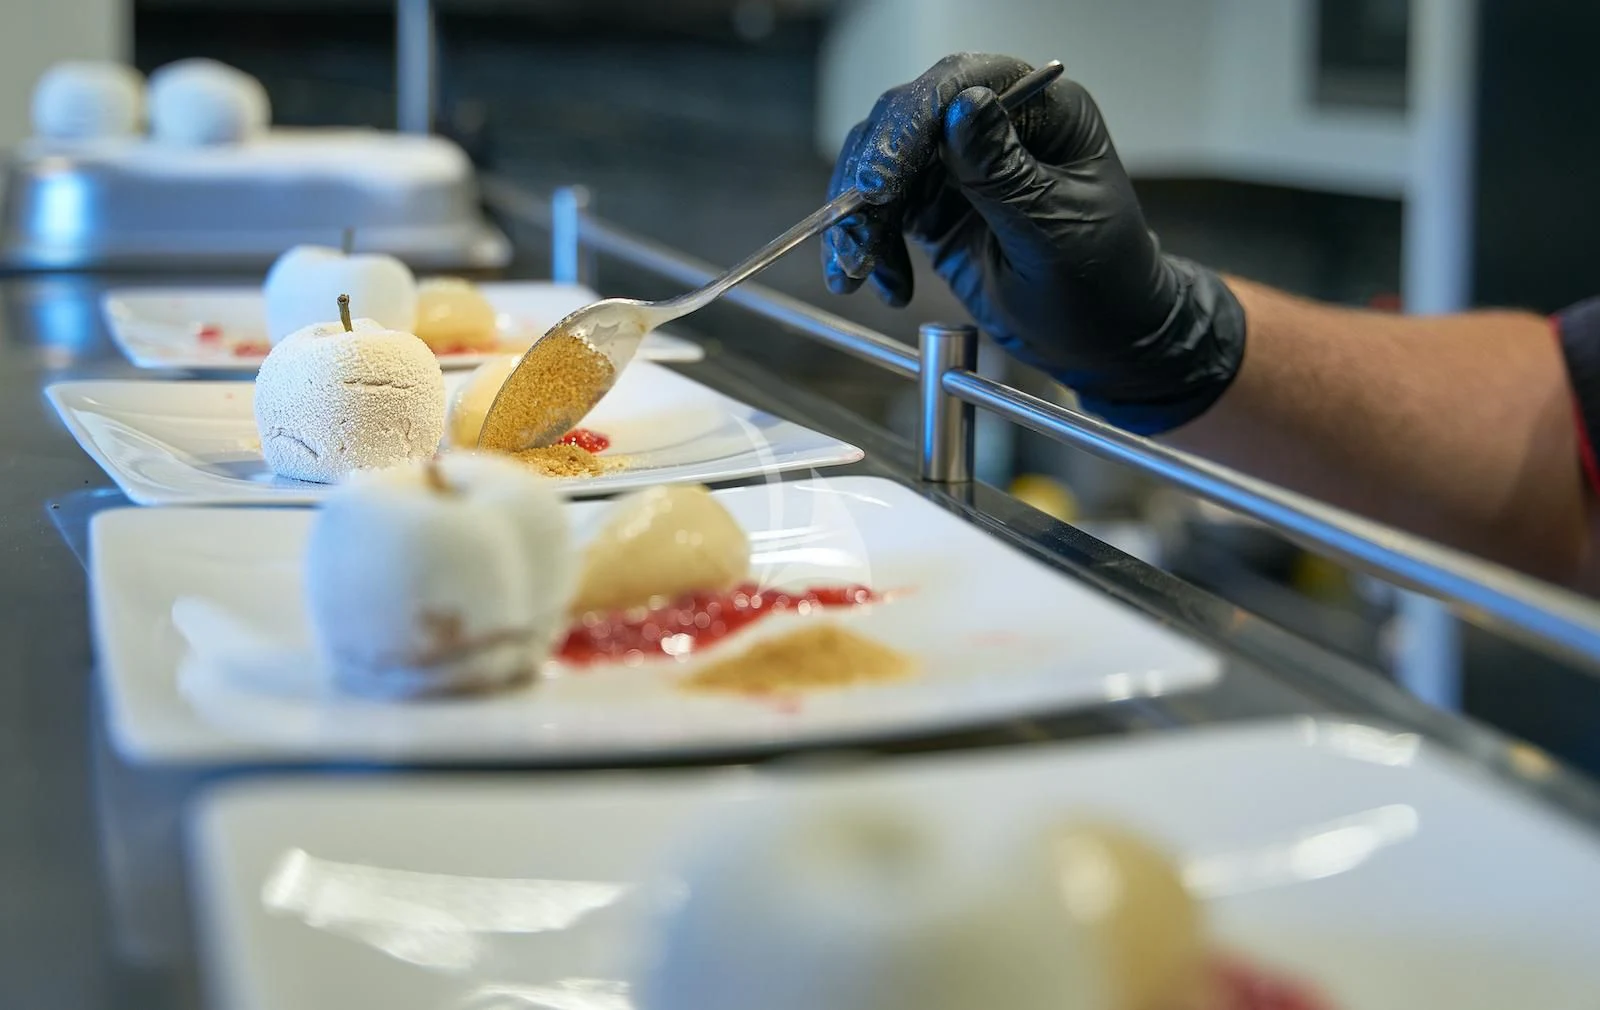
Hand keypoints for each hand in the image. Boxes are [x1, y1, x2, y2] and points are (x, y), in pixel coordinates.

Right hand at [822, 53, 1245, 434]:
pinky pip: (882, 209)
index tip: (882, 179)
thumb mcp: (1053, 231)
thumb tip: (964, 106)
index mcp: (1044, 113)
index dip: (913, 122)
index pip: (965, 84)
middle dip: (873, 175)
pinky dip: (868, 243)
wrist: (1101, 341)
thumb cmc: (1102, 285)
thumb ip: (1004, 172)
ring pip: (883, 162)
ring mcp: (960, 165)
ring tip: (857, 270)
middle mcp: (996, 127)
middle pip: (909, 118)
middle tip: (857, 232)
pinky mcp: (935, 206)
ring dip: (859, 216)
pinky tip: (880, 281)